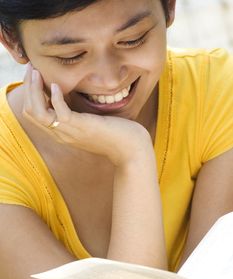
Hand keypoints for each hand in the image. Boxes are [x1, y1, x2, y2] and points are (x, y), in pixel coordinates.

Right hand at [23, 64, 151, 166]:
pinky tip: (57, 84)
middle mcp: (61, 133)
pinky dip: (55, 97)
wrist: (131, 149)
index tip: (34, 75)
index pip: (33, 114)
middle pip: (30, 112)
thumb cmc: (115, 134)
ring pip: (37, 113)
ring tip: (37, 73)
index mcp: (62, 132)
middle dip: (27, 88)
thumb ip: (79, 112)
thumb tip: (73, 93)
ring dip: (33, 90)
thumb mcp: (91, 122)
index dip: (29, 93)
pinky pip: (59, 112)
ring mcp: (70, 131)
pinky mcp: (82, 127)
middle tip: (31, 69)